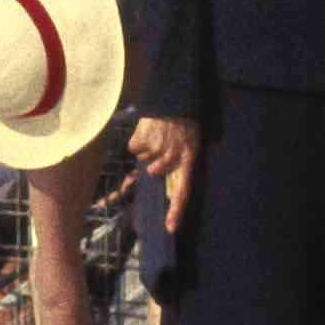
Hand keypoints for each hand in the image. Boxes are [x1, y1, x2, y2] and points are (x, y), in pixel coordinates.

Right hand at [127, 115, 198, 232]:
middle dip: (155, 162)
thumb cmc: (184, 122)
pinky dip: (138, 140)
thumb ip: (180, 166)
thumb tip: (171, 192)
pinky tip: (148, 129)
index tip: (170, 228)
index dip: (176, 210)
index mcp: (188, 159)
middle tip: (163, 144)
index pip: (183, 191)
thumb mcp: (190, 144)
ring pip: (144, 160)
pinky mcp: (144, 138)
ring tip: (158, 134)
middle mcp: (173, 156)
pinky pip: (134, 148)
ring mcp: (157, 148)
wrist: (174, 96)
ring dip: (148, 149)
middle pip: (154, 172)